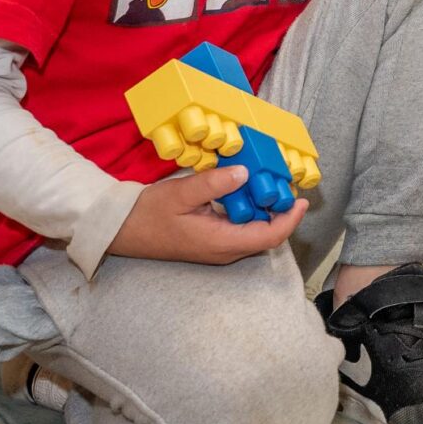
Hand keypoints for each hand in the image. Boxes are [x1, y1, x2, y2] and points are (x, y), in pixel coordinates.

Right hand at [106, 168, 304, 263]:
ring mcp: (217, 249)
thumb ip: (214, 184)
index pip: (269, 237)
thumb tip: (245, 173)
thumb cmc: (148, 214)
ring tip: (266, 183)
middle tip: (282, 183)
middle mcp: (224, 251)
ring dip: (263, 210)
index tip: (301, 200)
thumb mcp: (180, 193)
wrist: (121, 230)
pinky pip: (239, 229)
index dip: (290, 220)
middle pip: (265, 236)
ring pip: (253, 232)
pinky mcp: (211, 242)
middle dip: (280, 212)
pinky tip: (243, 190)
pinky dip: (247, 211)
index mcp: (220, 243)